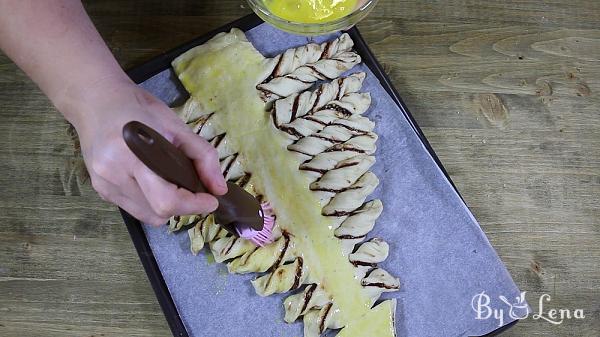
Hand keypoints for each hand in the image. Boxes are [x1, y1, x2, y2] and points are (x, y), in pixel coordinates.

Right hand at [65, 77, 226, 225]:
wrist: (96, 100)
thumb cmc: (138, 108)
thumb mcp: (176, 125)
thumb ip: (202, 156)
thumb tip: (219, 188)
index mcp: (131, 155)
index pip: (166, 200)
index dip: (193, 205)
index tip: (211, 200)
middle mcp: (113, 175)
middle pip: (157, 212)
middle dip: (183, 207)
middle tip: (195, 192)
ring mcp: (104, 185)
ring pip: (146, 216)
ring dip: (167, 208)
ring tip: (173, 184)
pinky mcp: (100, 190)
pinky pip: (134, 209)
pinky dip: (150, 203)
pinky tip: (153, 182)